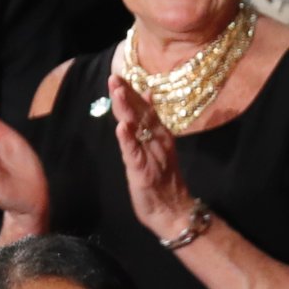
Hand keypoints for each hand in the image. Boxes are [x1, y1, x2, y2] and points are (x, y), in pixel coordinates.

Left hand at [107, 76, 206, 240]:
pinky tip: (122, 127)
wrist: (174, 213)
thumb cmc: (163, 184)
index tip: (120, 75)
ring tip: (118, 93)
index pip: (144, 110)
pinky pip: (135, 153)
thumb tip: (148, 98)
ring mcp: (151, 156)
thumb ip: (151, 127)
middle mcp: (157, 142)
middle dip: (127, 95)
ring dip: (127, 110)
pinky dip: (128, 140)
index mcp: (159, 136)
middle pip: (141, 114)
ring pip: (138, 129)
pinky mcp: (143, 172)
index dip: (132, 93)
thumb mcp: (157, 151)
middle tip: (114, 77)